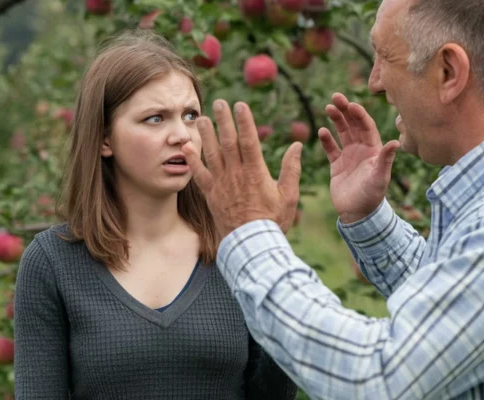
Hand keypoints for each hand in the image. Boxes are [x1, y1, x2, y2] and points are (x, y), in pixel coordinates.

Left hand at [182, 100, 302, 238]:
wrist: (252, 245)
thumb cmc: (273, 222)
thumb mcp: (288, 195)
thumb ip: (292, 169)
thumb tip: (297, 145)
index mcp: (256, 172)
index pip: (249, 141)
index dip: (244, 121)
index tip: (240, 104)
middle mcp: (236, 174)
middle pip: (228, 142)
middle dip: (224, 120)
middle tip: (219, 103)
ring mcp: (222, 184)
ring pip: (212, 154)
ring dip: (206, 135)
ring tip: (202, 118)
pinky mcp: (211, 195)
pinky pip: (199, 175)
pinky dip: (192, 161)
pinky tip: (186, 147)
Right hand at [318, 93, 399, 223]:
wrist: (357, 214)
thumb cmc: (372, 196)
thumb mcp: (380, 177)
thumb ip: (385, 159)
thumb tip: (395, 143)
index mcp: (374, 149)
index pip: (366, 126)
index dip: (359, 114)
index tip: (350, 104)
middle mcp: (362, 149)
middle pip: (353, 125)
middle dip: (345, 110)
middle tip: (335, 97)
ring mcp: (349, 156)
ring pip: (342, 133)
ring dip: (336, 120)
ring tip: (327, 108)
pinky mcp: (337, 165)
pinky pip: (331, 149)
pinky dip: (326, 140)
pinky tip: (321, 131)